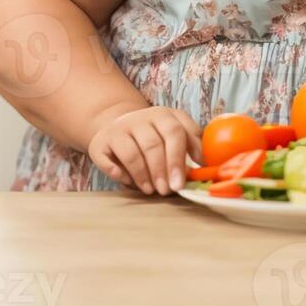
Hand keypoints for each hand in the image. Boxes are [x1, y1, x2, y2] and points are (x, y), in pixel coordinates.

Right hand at [86, 103, 201, 194]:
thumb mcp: (174, 134)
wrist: (117, 126)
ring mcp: (119, 129)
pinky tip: (126, 181)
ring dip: (142, 175)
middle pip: (153, 144)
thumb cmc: (154, 137)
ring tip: (150, 190)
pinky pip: (106, 159)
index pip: (175, 132)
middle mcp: (140, 118)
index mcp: (163, 115)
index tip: (185, 179)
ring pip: (131, 153)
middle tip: (167, 190)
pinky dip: (117, 172)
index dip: (180, 158)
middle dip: (162, 170)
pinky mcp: (100, 142)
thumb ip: (191, 145)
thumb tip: (206, 166)